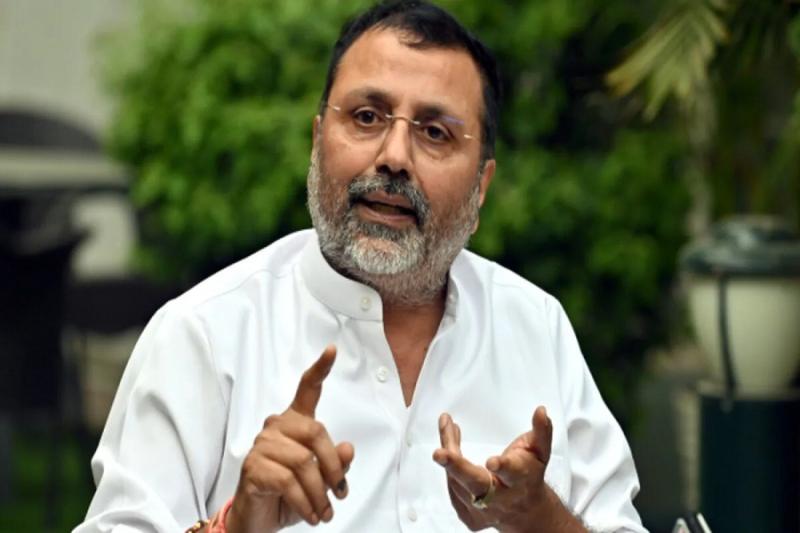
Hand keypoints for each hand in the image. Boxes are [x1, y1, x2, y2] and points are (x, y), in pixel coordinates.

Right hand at [226, 345, 353, 532]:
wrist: (257, 520)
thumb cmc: (289, 494)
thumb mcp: (320, 481)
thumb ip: (335, 463)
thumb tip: (348, 449)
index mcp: (295, 423)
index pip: (307, 390)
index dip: (320, 369)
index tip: (332, 349)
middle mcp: (276, 427)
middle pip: (315, 432)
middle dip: (333, 466)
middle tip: (339, 493)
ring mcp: (262, 446)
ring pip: (303, 462)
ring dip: (319, 493)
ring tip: (324, 512)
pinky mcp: (253, 468)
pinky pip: (288, 482)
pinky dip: (305, 503)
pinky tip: (311, 515)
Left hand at [432, 406, 584, 532]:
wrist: (525, 511)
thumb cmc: (528, 475)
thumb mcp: (539, 452)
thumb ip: (541, 431)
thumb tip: (541, 412)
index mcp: (520, 479)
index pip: (513, 473)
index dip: (503, 467)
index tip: (492, 461)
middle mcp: (502, 498)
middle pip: (476, 484)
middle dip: (457, 467)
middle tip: (439, 453)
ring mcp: (483, 510)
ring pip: (458, 482)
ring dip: (449, 454)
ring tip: (447, 427)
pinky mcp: (469, 516)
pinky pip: (452, 489)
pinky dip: (449, 467)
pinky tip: (449, 449)